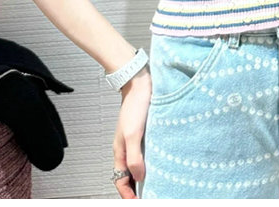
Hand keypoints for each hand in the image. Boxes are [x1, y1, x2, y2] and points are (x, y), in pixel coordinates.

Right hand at [112, 70, 151, 198]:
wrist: (139, 83)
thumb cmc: (134, 106)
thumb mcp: (134, 134)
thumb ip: (134, 157)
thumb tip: (139, 176)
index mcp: (119, 151)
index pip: (120, 180)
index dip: (128, 194)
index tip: (138, 202)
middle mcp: (125, 147)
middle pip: (126, 175)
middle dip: (134, 188)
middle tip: (147, 196)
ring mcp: (133, 140)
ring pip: (135, 164)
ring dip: (141, 176)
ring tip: (153, 184)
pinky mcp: (142, 133)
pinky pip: (143, 153)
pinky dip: (148, 162)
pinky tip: (158, 162)